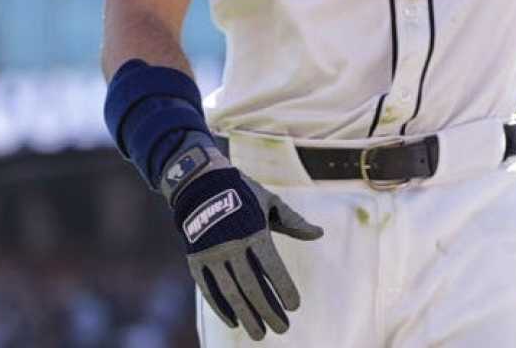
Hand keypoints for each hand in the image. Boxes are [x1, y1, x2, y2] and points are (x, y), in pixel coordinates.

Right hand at [161, 134, 323, 340]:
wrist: (201, 183)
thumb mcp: (271, 202)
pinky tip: (235, 322)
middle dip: (268, 310)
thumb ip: (294, 222)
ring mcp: (212, 255)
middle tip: (282, 329)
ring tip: (259, 334)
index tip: (295, 306)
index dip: (283, 288)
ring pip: (231, 293)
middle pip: (252, 286)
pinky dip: (221, 308)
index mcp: (254, 231)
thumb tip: (320, 234)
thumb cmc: (244, 192)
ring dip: (246, 316)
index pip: (271, 268)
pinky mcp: (196, 260)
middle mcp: (232, 246)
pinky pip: (209, 290)